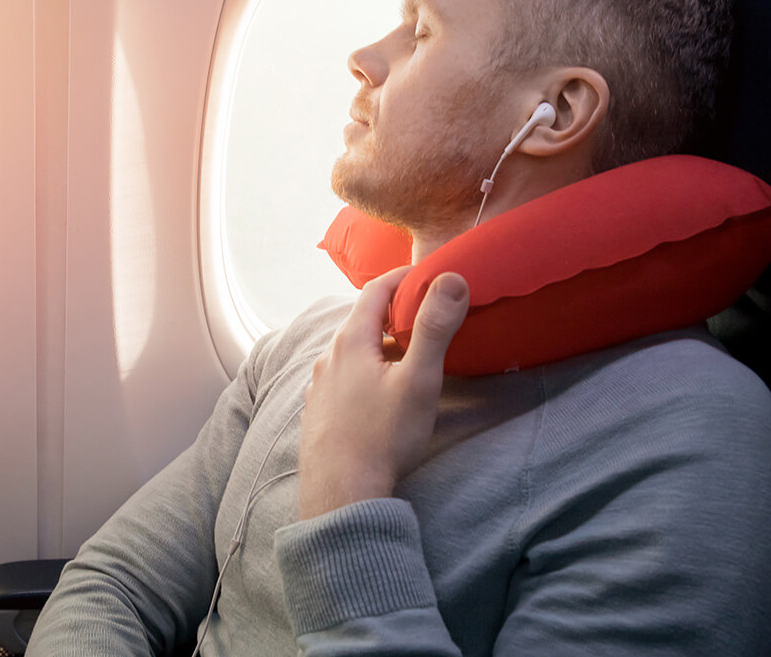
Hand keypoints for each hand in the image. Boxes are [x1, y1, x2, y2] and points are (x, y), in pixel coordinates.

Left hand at [297, 267, 469, 519]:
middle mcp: (328, 357)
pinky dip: (366, 372)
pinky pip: (344, 378)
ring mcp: (319, 386)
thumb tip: (452, 280)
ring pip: (353, 351)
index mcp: (351, 341)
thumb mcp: (418, 380)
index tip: (429, 276)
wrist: (341, 494)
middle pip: (363, 320)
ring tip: (409, 357)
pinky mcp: (319, 411)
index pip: (375, 289)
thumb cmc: (382, 437)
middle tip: (428, 317)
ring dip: (380, 346)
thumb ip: (434, 328)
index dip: (404, 277)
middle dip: (395, 313)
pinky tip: (381, 394)